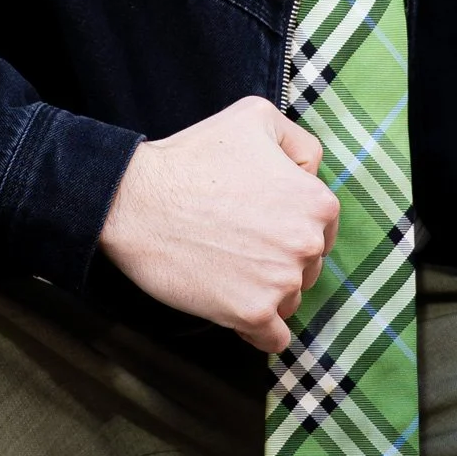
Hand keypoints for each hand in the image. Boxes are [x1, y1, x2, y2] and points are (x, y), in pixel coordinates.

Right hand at [98, 97, 339, 352]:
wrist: (134, 200)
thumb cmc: (190, 158)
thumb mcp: (256, 116)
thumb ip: (299, 142)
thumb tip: (312, 172)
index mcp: (317, 202)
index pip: (322, 227)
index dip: (289, 224)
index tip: (258, 221)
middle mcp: (308, 244)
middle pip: (308, 266)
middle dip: (279, 259)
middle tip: (237, 243)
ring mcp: (282, 283)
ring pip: (290, 300)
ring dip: (265, 292)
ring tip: (226, 268)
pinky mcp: (252, 314)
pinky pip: (273, 338)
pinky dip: (258, 330)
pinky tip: (234, 308)